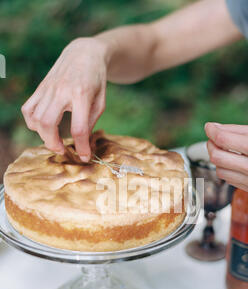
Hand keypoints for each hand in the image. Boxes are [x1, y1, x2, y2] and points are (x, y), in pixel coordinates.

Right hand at [21, 38, 107, 161]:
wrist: (84, 53)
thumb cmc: (96, 80)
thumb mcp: (101, 102)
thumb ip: (91, 122)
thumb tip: (81, 143)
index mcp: (82, 95)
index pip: (79, 128)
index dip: (81, 147)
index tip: (84, 157)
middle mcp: (62, 91)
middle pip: (48, 124)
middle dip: (53, 143)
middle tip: (62, 150)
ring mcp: (48, 88)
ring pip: (35, 118)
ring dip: (43, 135)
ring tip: (55, 139)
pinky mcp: (40, 87)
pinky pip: (28, 109)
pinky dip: (32, 122)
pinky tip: (42, 126)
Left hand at [205, 123, 247, 193]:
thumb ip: (236, 130)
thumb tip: (214, 128)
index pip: (224, 140)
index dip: (212, 131)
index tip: (209, 127)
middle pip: (217, 158)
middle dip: (211, 145)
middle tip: (215, 139)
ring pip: (220, 171)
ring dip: (219, 159)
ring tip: (227, 151)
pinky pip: (230, 180)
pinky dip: (228, 170)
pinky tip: (236, 162)